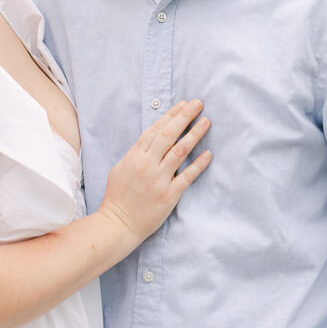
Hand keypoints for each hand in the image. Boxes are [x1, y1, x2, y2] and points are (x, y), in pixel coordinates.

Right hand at [99, 100, 210, 242]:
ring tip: (206, 122)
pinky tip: (209, 154)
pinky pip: (187, 176)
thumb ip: (136, 153)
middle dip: (184, 116)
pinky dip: (199, 164)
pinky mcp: (169, 195)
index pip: (155, 129)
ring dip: (194, 134)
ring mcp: (159, 179)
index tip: (182, 104)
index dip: (170, 115)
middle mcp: (147, 164)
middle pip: (169, 134)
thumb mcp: (121, 168)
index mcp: (134, 156)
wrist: (118, 223)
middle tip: (197, 103)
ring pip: (180, 151)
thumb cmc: (117, 196)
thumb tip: (151, 141)